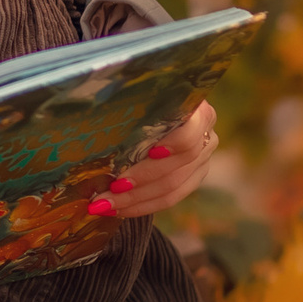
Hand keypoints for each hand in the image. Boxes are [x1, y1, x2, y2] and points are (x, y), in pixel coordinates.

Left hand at [88, 100, 219, 219]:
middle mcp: (206, 136)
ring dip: (136, 200)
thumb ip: (127, 99)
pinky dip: (142, 205)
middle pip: (177, 167)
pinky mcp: (194, 177)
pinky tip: (118, 208)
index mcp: (198, 111)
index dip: (172, 146)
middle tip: (107, 193)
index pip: (190, 134)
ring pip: (173, 188)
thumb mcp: (137, 92)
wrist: (160, 105)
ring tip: (105, 205)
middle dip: (139, 183)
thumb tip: (96, 105)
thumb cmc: (141, 94)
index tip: (150, 153)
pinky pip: (171, 198)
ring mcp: (203, 160)